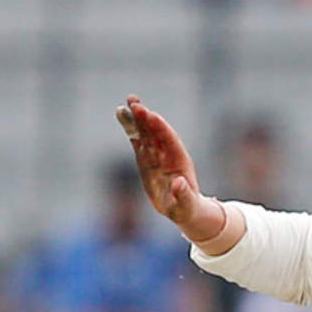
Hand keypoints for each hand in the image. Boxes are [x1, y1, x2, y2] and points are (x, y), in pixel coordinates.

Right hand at [117, 95, 223, 240]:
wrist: (185, 209)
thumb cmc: (187, 208)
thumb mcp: (186, 204)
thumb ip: (183, 194)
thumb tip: (179, 183)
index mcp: (180, 161)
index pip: (169, 140)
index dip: (160, 127)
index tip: (150, 114)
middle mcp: (168, 155)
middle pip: (156, 132)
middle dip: (145, 118)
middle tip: (134, 101)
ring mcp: (157, 157)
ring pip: (146, 135)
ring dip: (137, 120)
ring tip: (125, 105)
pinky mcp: (147, 162)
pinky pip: (139, 144)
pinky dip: (133, 132)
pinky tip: (124, 118)